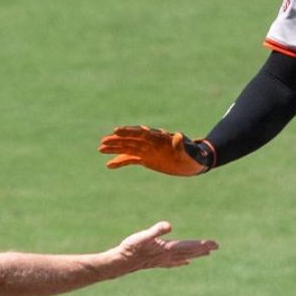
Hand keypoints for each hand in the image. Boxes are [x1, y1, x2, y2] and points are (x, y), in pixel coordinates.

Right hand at [98, 126, 213, 175]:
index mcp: (159, 138)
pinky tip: (109, 165)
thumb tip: (177, 136)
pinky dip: (121, 161)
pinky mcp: (146, 159)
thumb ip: (182, 145)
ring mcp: (147, 150)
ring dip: (115, 148)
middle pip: (131, 140)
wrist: (194, 162)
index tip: (116, 130)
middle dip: (117, 140)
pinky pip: (131, 159)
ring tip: (100, 149)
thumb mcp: (190, 152)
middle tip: (103, 141)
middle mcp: (151, 142)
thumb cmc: (194, 155)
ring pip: (128, 148)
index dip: (129, 132)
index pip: (141, 133)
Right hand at [114, 221, 217, 271]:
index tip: (214, 244)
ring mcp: (163, 260)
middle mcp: (168, 256)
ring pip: (184, 256)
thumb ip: (156, 231)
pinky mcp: (157, 262)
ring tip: (207, 253)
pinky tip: (186, 262)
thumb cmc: (131, 248)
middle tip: (216, 246)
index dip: (202, 244)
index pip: (189, 246)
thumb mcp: (143, 236)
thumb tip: (169, 225)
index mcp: (167, 248)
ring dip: (196, 254)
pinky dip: (182, 261)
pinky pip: (174, 262)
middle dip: (203, 249)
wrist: (121, 263)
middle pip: (189, 252)